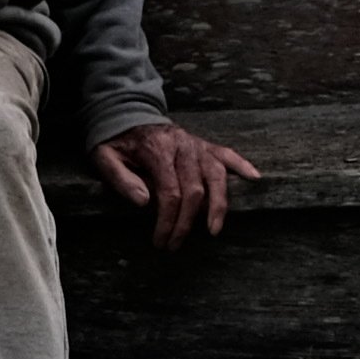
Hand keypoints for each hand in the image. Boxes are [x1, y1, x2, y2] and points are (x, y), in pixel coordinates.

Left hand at [91, 120, 266, 251]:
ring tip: (214, 230)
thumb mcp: (105, 157)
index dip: (167, 220)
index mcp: (157, 149)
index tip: (160, 240)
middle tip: (175, 244)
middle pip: (194, 190)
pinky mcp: (205, 145)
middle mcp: (182, 146)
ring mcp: (197, 145)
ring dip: (218, 205)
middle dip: (186, 222)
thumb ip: (120, 179)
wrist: (127, 114)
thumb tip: (143, 202)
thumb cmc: (117, 142)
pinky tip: (254, 178)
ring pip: (216, 176)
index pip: (170, 192)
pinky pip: (228, 154)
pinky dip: (242, 166)